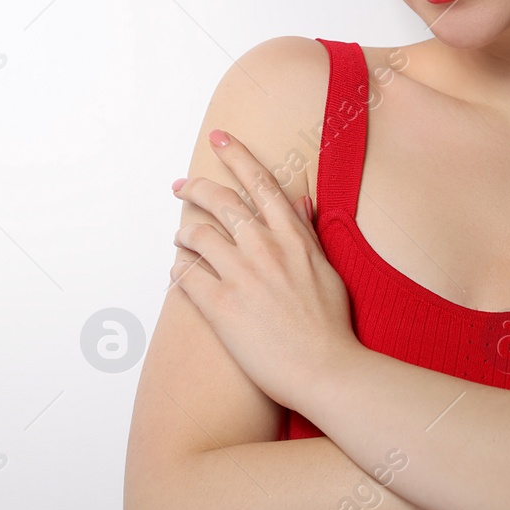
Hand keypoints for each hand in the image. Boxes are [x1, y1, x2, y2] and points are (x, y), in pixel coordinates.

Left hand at [169, 128, 358, 409]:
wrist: (326, 370)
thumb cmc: (331, 326)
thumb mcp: (327, 270)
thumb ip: (306, 233)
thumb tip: (300, 200)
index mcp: (292, 237)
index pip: (260, 183)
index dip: (237, 155)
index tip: (220, 138)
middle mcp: (264, 248)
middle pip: (218, 201)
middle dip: (194, 188)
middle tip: (180, 186)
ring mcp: (240, 275)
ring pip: (195, 235)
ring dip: (183, 233)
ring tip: (180, 239)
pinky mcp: (220, 306)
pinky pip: (184, 276)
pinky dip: (178, 270)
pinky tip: (180, 274)